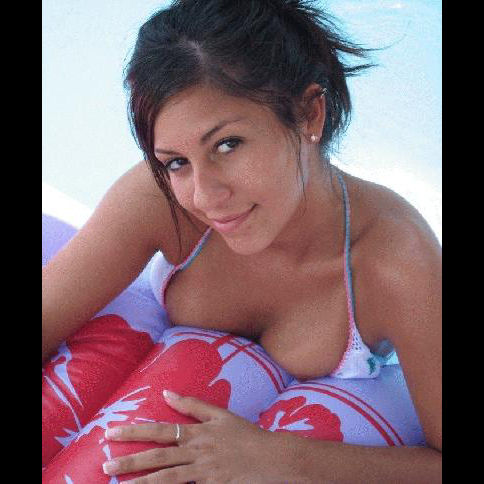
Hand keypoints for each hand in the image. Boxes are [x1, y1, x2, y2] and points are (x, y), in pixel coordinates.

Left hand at [102, 390, 290, 482]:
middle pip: (158, 457)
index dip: (134, 432)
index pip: (159, 430)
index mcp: (197, 432)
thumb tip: (167, 393)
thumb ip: (193, 405)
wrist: (272, 458)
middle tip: (106, 466)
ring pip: (167, 478)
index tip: (111, 432)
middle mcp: (197, 452)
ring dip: (142, 482)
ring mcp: (204, 472)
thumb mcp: (221, 414)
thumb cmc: (246, 435)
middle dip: (130, 461)